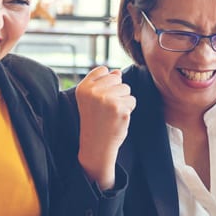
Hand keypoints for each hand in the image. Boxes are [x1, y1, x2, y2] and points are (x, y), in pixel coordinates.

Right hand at [75, 66, 135, 190]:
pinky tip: (118, 118)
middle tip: (106, 108)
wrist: (96, 145)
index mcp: (83, 87)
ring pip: (126, 89)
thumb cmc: (95, 121)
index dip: (106, 83)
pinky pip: (132, 100)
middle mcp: (93, 92)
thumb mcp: (92, 100)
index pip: (103, 70)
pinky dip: (128, 109)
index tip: (100, 98)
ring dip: (123, 100)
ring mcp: (107, 99)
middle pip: (117, 79)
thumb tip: (118, 72)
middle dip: (116, 92)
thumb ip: (103, 83)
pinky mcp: (120, 108)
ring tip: (112, 113)